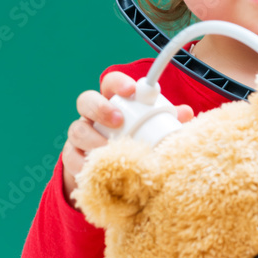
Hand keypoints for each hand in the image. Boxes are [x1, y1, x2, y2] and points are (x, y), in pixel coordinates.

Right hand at [62, 71, 194, 207]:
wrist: (110, 174)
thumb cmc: (133, 144)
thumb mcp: (151, 131)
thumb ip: (167, 121)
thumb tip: (186, 113)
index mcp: (113, 103)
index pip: (110, 84)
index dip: (118, 83)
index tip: (131, 90)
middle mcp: (93, 116)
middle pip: (86, 100)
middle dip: (100, 107)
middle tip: (118, 120)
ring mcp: (80, 135)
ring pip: (77, 129)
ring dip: (92, 138)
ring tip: (109, 149)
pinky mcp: (72, 157)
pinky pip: (70, 157)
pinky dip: (82, 163)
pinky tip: (95, 168)